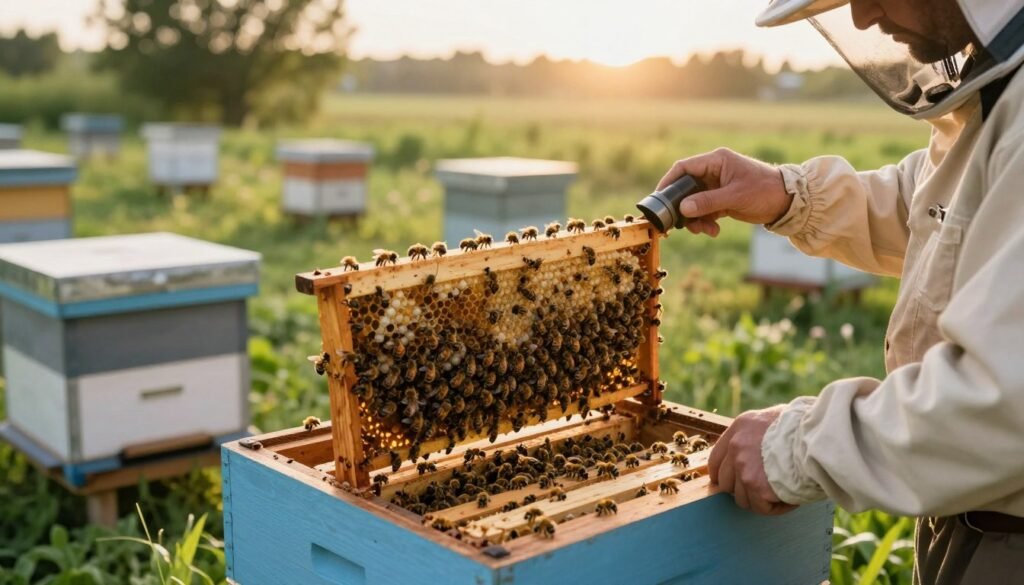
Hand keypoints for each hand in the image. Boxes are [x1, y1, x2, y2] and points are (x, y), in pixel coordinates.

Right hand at [656, 148, 790, 236]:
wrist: (788, 202)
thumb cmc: (764, 191)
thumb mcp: (735, 196)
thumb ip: (708, 202)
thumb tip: (683, 208)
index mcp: (716, 161)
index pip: (684, 167)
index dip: (669, 181)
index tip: (659, 198)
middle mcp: (714, 172)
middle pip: (686, 188)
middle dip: (683, 208)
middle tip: (681, 224)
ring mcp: (718, 186)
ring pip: (694, 203)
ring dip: (695, 219)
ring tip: (705, 230)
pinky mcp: (722, 200)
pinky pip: (705, 211)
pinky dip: (705, 222)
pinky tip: (714, 231)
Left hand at [708, 405, 796, 515]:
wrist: (818, 438)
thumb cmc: (805, 429)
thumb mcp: (772, 421)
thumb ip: (756, 437)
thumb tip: (754, 454)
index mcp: (739, 428)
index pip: (716, 459)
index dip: (723, 476)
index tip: (734, 484)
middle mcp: (736, 447)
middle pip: (725, 482)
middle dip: (743, 490)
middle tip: (764, 490)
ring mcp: (743, 467)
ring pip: (742, 498)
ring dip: (760, 500)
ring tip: (782, 493)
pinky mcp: (755, 486)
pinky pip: (760, 508)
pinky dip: (776, 508)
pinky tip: (790, 499)